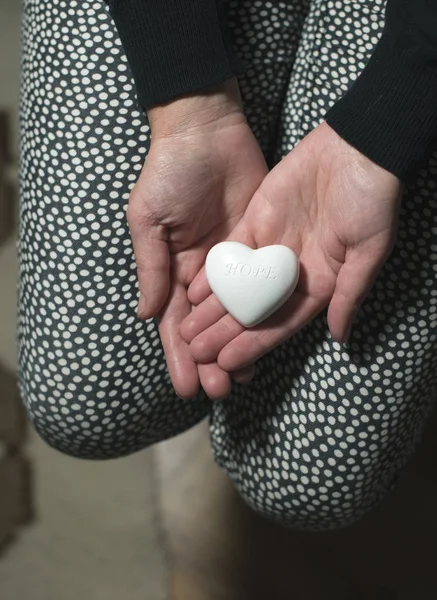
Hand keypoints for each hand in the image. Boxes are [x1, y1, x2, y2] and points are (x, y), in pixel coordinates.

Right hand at [128, 79, 268, 398]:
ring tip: (243, 378)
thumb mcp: (149, 221)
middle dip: (210, 360)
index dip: (180, 356)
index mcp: (172, 270)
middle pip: (206, 327)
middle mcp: (202, 274)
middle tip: (220, 392)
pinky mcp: (258, 247)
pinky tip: (268, 337)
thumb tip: (146, 314)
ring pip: (235, 315)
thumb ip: (151, 267)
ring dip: (237, 346)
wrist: (206, 132)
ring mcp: (232, 264)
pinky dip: (263, 314)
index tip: (188, 387)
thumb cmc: (169, 173)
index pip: (175, 323)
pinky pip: (261, 286)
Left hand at [181, 122, 402, 374]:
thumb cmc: (370, 201)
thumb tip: (340, 337)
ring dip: (213, 310)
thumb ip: (351, 293)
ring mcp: (270, 249)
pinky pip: (231, 254)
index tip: (228, 362)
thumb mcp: (368, 251)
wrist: (355, 148)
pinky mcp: (255, 224)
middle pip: (253, 311)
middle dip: (225, 333)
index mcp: (318, 285)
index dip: (255, 344)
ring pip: (237, 287)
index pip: (281, 324)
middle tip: (197, 353)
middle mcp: (289, 274)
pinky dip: (213, 273)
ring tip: (187, 331)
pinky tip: (192, 291)